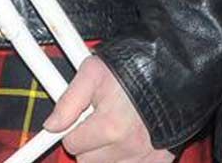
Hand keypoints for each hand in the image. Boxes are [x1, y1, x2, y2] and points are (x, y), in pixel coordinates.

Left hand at [43, 56, 174, 162]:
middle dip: (90, 142)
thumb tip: (51, 125)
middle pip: (88, 161)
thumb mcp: (93, 72)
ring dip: (107, 153)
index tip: (81, 119)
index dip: (74, 128)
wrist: (170, 71)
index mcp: (110, 126)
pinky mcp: (159, 162)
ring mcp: (144, 158)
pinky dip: (126, 160)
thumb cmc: (131, 69)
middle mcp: (128, 147)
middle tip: (100, 120)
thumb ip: (69, 100)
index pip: (72, 144)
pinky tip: (128, 143)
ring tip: (115, 127)